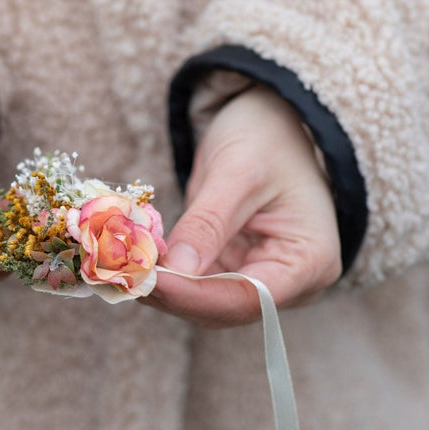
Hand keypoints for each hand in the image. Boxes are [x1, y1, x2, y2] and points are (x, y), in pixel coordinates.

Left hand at [142, 86, 340, 326]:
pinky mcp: (235, 270)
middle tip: (121, 275)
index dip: (194, 296)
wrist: (273, 122)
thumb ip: (208, 224)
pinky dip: (166, 277)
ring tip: (119, 270)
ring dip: (163, 289)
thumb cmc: (267, 137)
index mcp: (309, 260)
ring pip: (206, 303)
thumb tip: (175, 271)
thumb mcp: (237, 172)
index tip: (146, 281)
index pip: (249, 297)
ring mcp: (262, 279)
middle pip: (225, 307)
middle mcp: (292, 282)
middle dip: (173, 294)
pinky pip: (198, 285)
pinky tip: (134, 263)